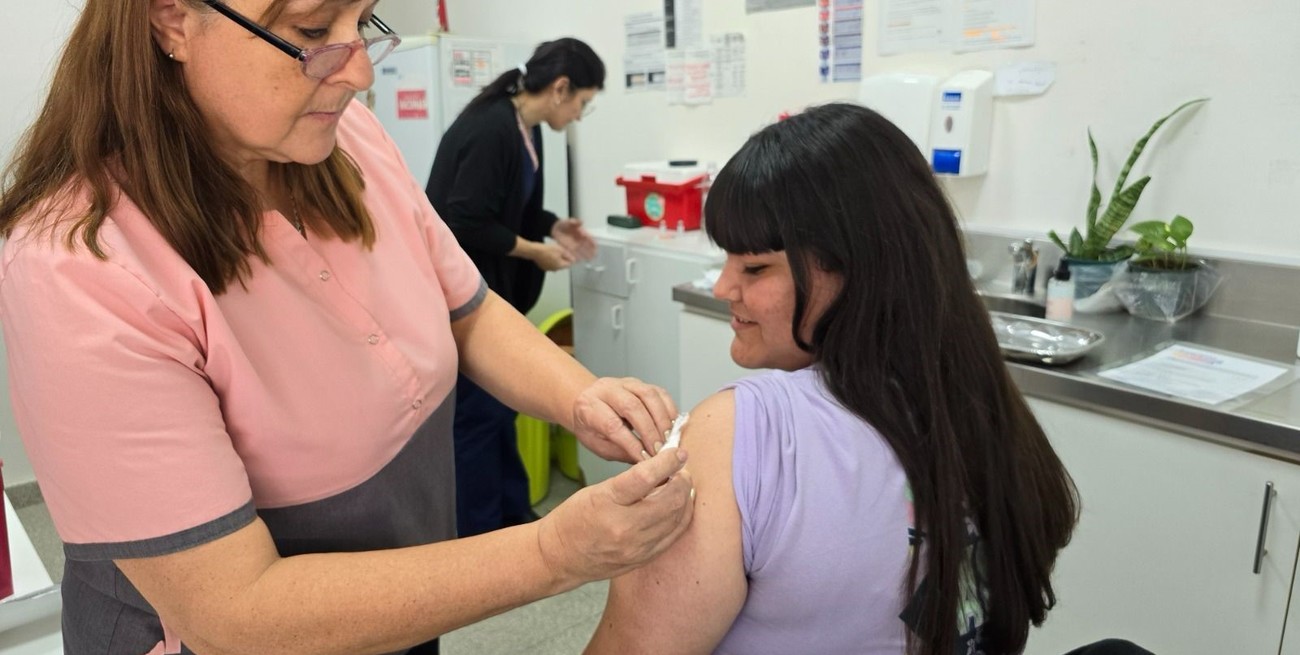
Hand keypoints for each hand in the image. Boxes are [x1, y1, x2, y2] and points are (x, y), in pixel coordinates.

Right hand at [532, 242, 575, 270]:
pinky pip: (549, 264)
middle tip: (561, 251)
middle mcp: (555, 270)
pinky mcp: (543, 267)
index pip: (569, 264)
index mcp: (560, 266)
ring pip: (556, 265)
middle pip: (562, 265)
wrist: (535, 251)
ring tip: (554, 252)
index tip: (568, 253)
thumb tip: (573, 260)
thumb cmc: (547, 250)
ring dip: (556, 260)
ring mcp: (548, 269)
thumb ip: (568, 256)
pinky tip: (548, 255)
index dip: (569, 258)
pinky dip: (550, 260)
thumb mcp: (560, 250)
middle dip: (563, 259)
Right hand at [538, 446, 694, 581]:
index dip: (669, 461)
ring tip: (679, 486)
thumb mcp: (596, 491)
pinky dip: (681, 516)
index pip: (646, 477)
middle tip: (680, 470)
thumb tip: (662, 469)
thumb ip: (630, 482)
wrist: (560, 557)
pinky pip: (674, 535)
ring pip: (677, 517)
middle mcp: (624, 527)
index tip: (678, 453)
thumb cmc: (573, 519)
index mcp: (607, 503)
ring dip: (684, 497)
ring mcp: (636, 546)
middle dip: (682, 480)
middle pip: (670, 499)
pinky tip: (679, 506)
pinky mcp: (644, 558)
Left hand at [551, 218, 596, 260]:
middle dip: (590, 250)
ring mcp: (575, 244)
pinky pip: (573, 253)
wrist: (555, 228)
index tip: (595, 246)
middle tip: (594, 255)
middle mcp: (579, 240)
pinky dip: (576, 256)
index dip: (592, 242)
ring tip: (588, 259)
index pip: (589, 238)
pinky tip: (578, 260)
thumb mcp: (569, 221)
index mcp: (581, 233)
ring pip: (581, 250)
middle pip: (587, 246)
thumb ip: (575, 222)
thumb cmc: (563, 224)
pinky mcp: (569, 248)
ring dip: (585, 255)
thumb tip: (581, 221)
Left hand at [573, 377, 677, 462]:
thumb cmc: (592, 427)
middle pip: (632, 407)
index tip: (645, 460)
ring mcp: (625, 383)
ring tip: (667, 439)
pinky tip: (672, 426)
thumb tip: (646, 462)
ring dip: (662, 420)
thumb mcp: (598, 445)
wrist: (587, 402)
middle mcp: (606, 389)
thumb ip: (621, 451)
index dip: (631, 444)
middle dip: (649, 431)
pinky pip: (660, 392)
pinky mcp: (641, 383)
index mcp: (589, 406)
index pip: (612, 424)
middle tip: (659, 451)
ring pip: (649, 395)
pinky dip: (669, 409)